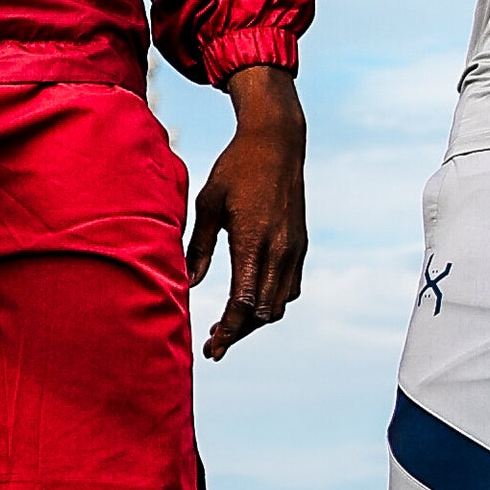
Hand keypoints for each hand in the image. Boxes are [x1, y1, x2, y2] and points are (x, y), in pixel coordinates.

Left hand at [185, 70, 306, 358]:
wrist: (276, 141)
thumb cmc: (235, 169)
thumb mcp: (208, 204)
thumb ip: (198, 248)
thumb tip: (188, 285)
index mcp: (254, 242)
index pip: (243, 303)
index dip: (228, 331)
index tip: (211, 348)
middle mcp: (280, 250)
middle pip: (263, 313)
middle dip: (239, 333)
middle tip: (214, 344)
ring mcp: (294, 248)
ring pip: (280, 304)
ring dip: (256, 320)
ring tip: (229, 326)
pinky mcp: (301, 244)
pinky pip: (290, 287)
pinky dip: (272, 302)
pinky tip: (252, 301)